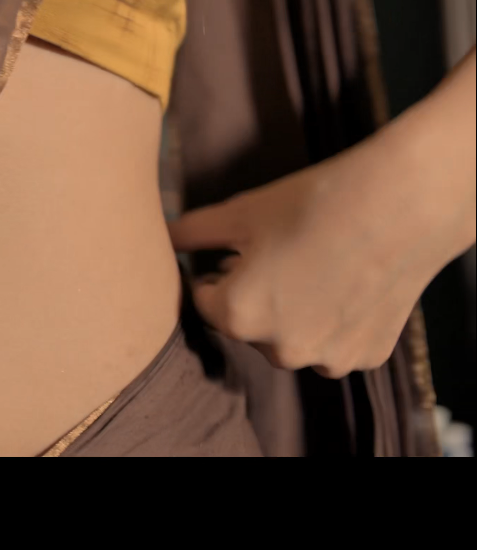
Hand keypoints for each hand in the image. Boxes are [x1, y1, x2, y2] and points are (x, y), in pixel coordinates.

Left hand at [167, 139, 465, 378]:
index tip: (232, 256)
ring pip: (290, 340)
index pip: (204, 302)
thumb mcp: (238, 213)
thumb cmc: (313, 203)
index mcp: (238, 315)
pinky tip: (344, 284)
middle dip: (253, 295)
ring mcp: (326, 358)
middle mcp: (279, 348)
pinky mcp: (365, 356)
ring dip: (290, 315)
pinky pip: (332, 344)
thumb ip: (188, 233)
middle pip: (247, 325)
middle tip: (277, 256)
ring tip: (311, 267)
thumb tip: (158, 236)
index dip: (214, 275)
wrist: (401, 202)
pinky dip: (332, 322)